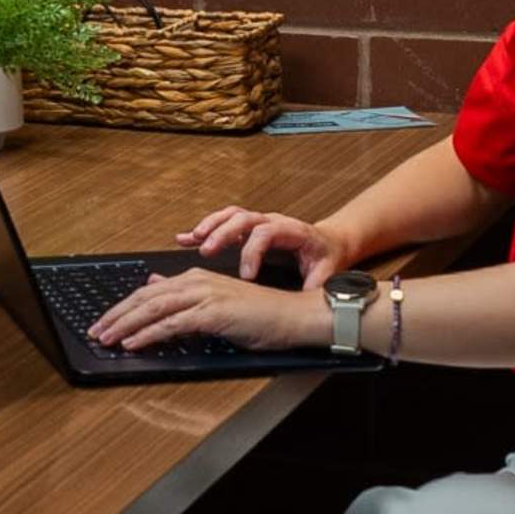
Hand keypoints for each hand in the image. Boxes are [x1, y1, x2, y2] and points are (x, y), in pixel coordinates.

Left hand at [89, 265, 330, 355]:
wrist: (292, 315)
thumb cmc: (259, 314)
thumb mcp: (216, 301)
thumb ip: (184, 295)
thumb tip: (153, 285)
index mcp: (195, 278)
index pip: (148, 292)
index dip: (122, 307)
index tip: (103, 321)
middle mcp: (196, 281)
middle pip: (145, 298)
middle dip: (115, 315)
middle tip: (95, 331)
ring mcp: (205, 295)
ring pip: (154, 309)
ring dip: (125, 325)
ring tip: (106, 338)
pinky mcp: (213, 312)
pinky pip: (173, 323)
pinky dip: (149, 333)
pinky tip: (133, 342)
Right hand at [177, 203, 348, 289]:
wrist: (329, 242)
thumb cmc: (326, 256)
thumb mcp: (327, 271)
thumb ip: (316, 283)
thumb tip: (310, 298)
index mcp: (292, 231)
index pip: (267, 233)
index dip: (253, 251)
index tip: (246, 276)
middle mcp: (273, 221)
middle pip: (244, 218)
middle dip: (223, 233)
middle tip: (207, 251)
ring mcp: (259, 222)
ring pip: (231, 215)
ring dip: (210, 226)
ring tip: (192, 239)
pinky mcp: (249, 228)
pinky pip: (223, 222)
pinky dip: (204, 229)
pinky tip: (185, 239)